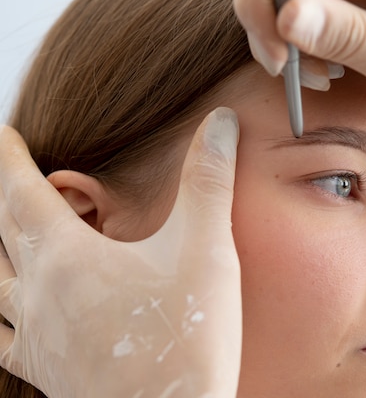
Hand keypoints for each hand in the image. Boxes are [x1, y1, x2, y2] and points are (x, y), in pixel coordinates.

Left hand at [0, 108, 241, 397]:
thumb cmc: (189, 340)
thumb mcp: (207, 252)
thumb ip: (208, 182)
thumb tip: (220, 121)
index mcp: (70, 257)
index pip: (20, 191)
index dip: (7, 156)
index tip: (3, 132)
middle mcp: (39, 293)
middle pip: (0, 231)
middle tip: (5, 172)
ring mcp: (37, 334)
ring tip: (5, 232)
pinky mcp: (45, 367)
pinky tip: (5, 310)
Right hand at [235, 0, 365, 110]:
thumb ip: (346, 35)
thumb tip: (285, 17)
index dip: (269, 4)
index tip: (281, 56)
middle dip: (272, 26)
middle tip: (287, 70)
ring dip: (287, 40)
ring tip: (322, 76)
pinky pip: (303, 11)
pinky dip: (302, 44)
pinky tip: (327, 68)